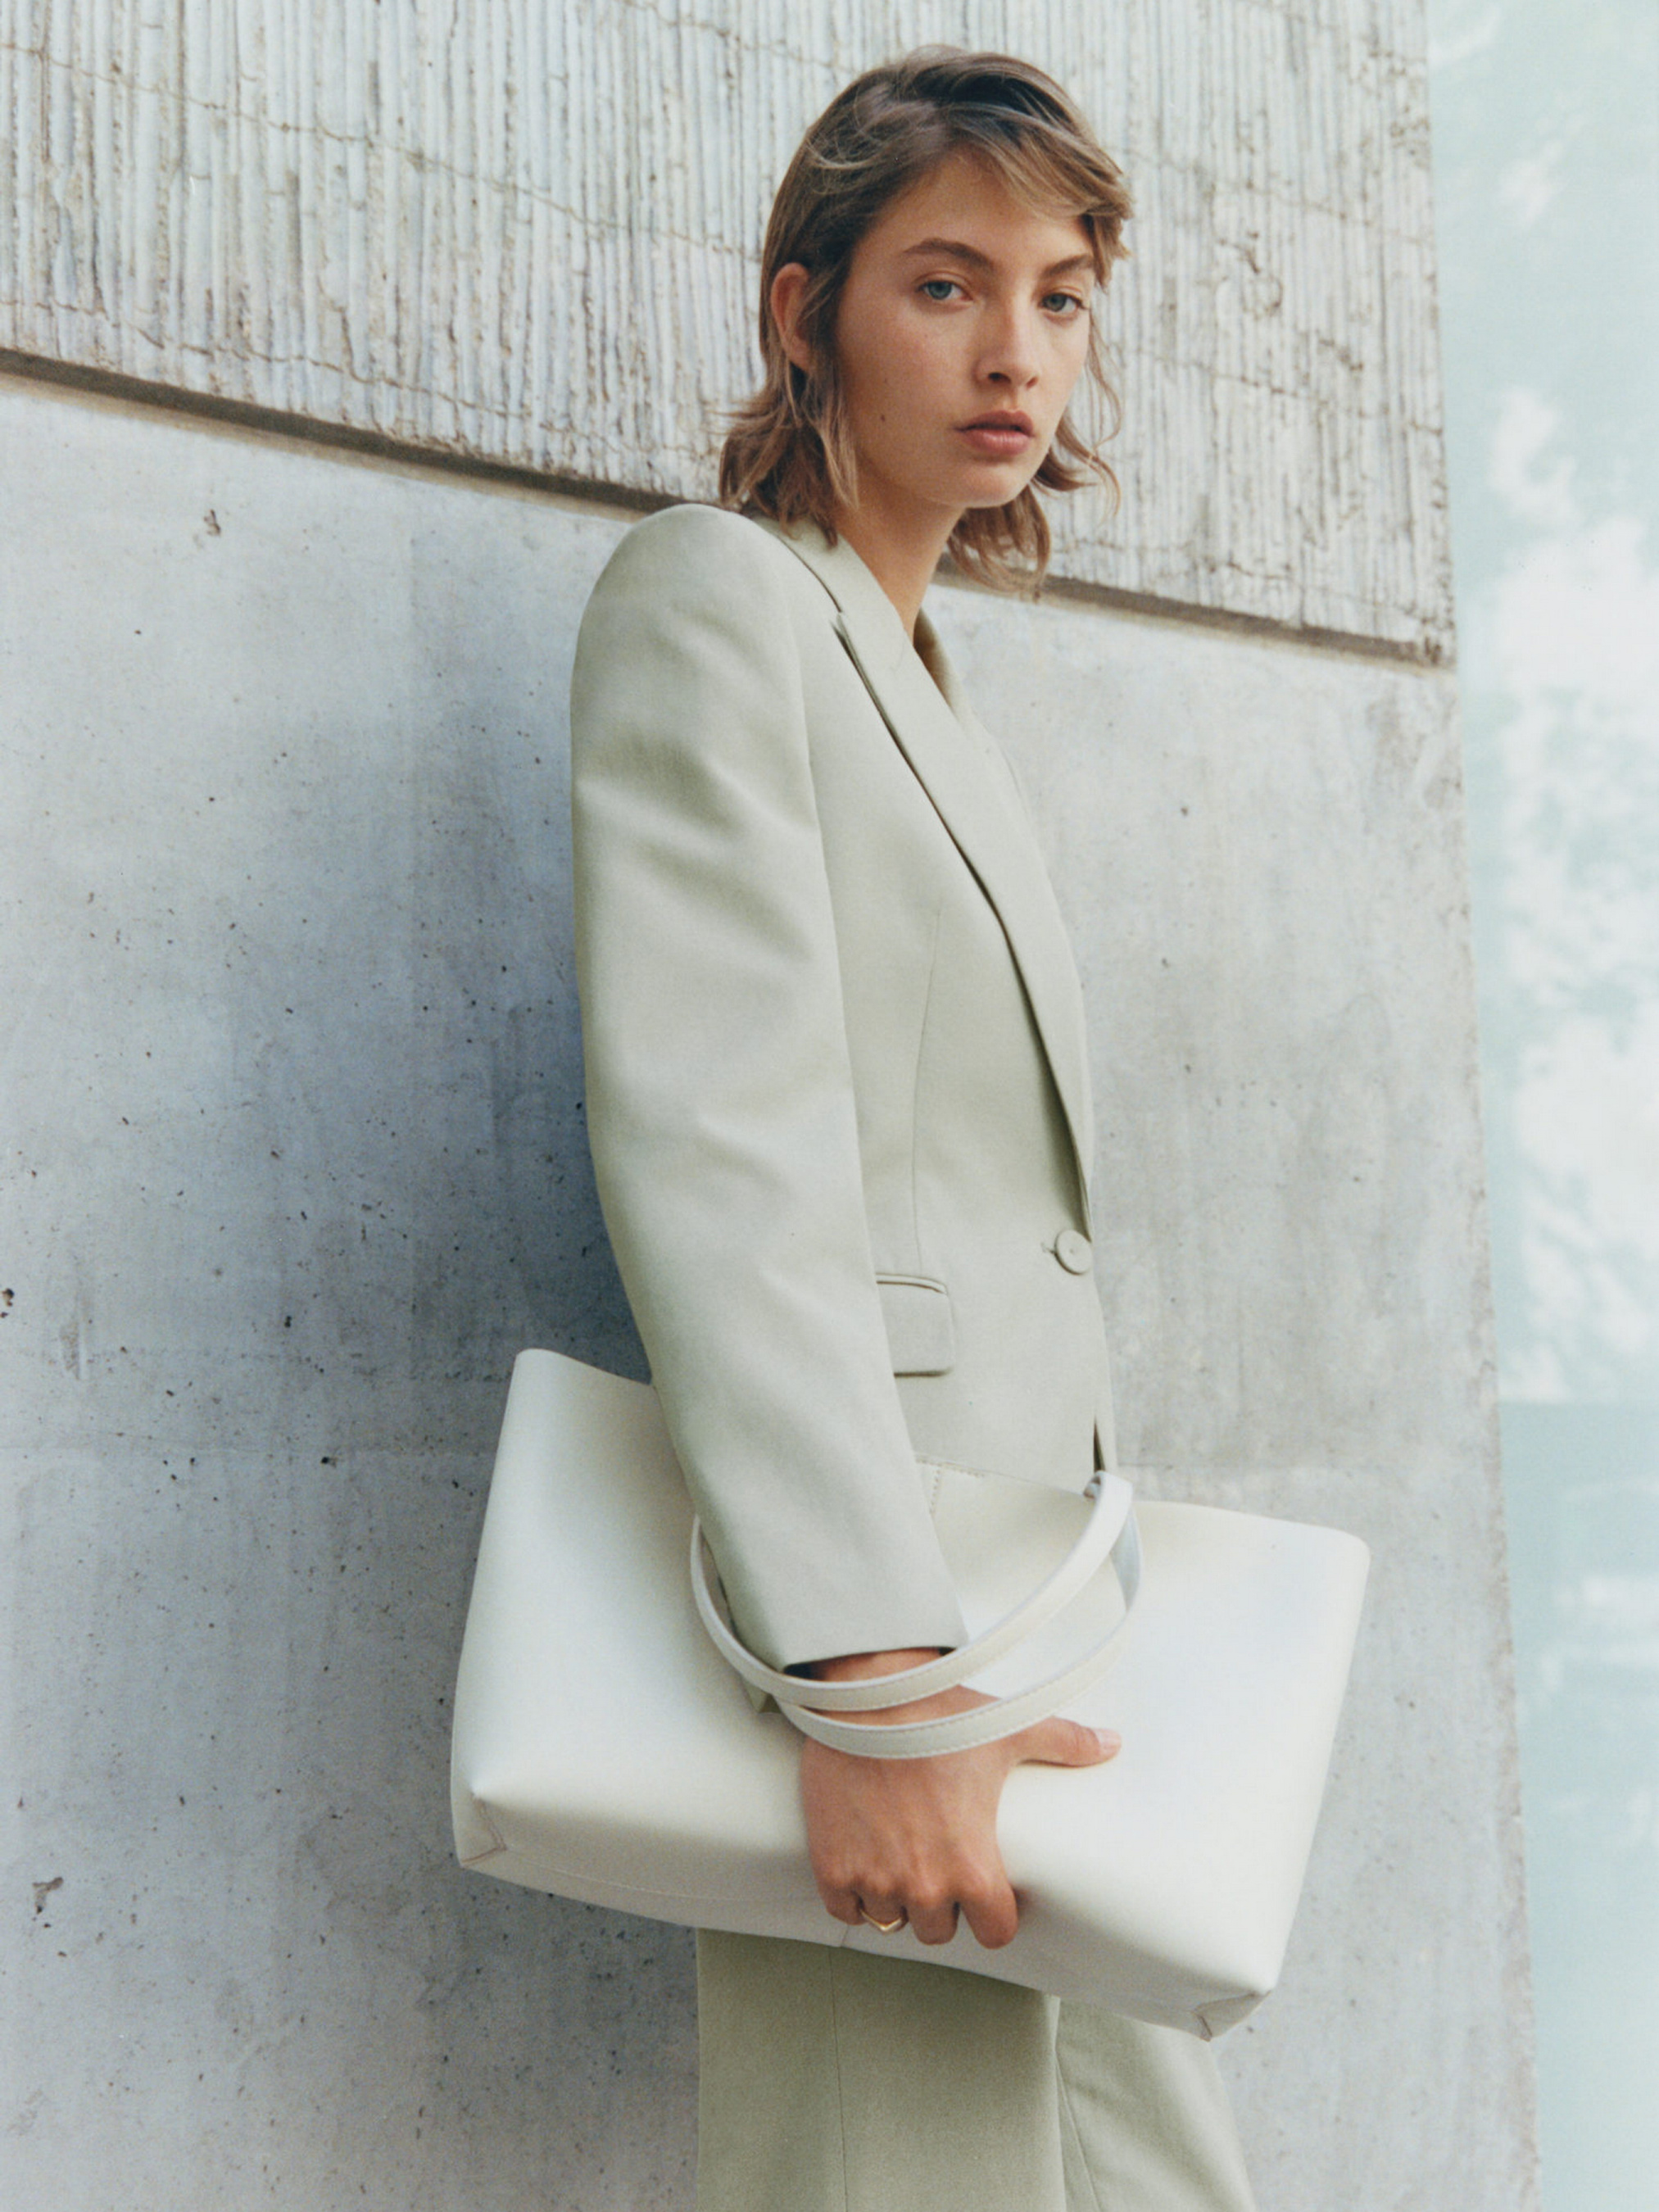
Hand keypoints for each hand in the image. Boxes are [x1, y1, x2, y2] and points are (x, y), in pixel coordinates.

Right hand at [796, 1647, 1118, 1950]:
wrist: (866, 1696)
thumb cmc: (938, 1714)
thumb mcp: (1009, 1729)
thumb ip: (1066, 1743)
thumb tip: (1112, 1743)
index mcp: (973, 1866)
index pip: (994, 1932)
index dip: (993, 1912)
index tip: (984, 1889)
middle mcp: (924, 1885)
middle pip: (939, 1930)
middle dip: (941, 1903)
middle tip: (935, 1861)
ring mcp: (874, 1880)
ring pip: (892, 1922)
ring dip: (896, 1898)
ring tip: (898, 1856)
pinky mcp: (831, 1869)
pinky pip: (846, 1911)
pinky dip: (852, 1894)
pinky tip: (862, 1860)